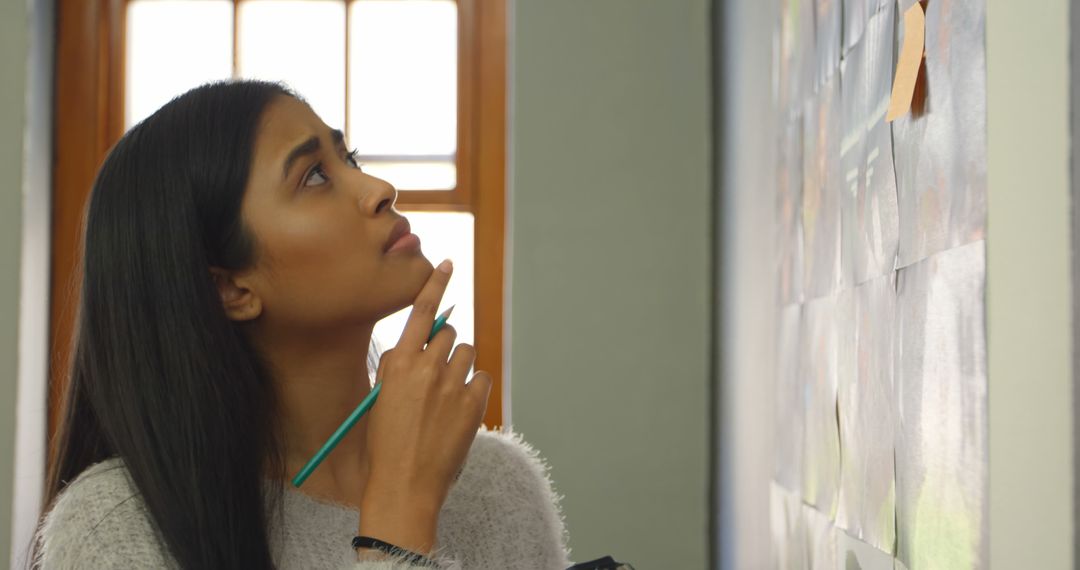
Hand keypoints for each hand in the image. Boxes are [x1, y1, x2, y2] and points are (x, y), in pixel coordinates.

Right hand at [357, 259, 492, 552]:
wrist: (403, 485)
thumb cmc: (387, 445)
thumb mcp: (382, 399)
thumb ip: (398, 369)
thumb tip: (415, 348)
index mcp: (397, 362)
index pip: (421, 311)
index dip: (436, 283)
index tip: (448, 263)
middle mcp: (425, 367)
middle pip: (449, 334)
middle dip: (445, 349)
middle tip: (436, 376)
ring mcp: (451, 384)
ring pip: (467, 354)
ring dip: (459, 368)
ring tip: (445, 398)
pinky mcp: (472, 403)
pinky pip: (482, 379)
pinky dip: (474, 390)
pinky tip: (459, 410)